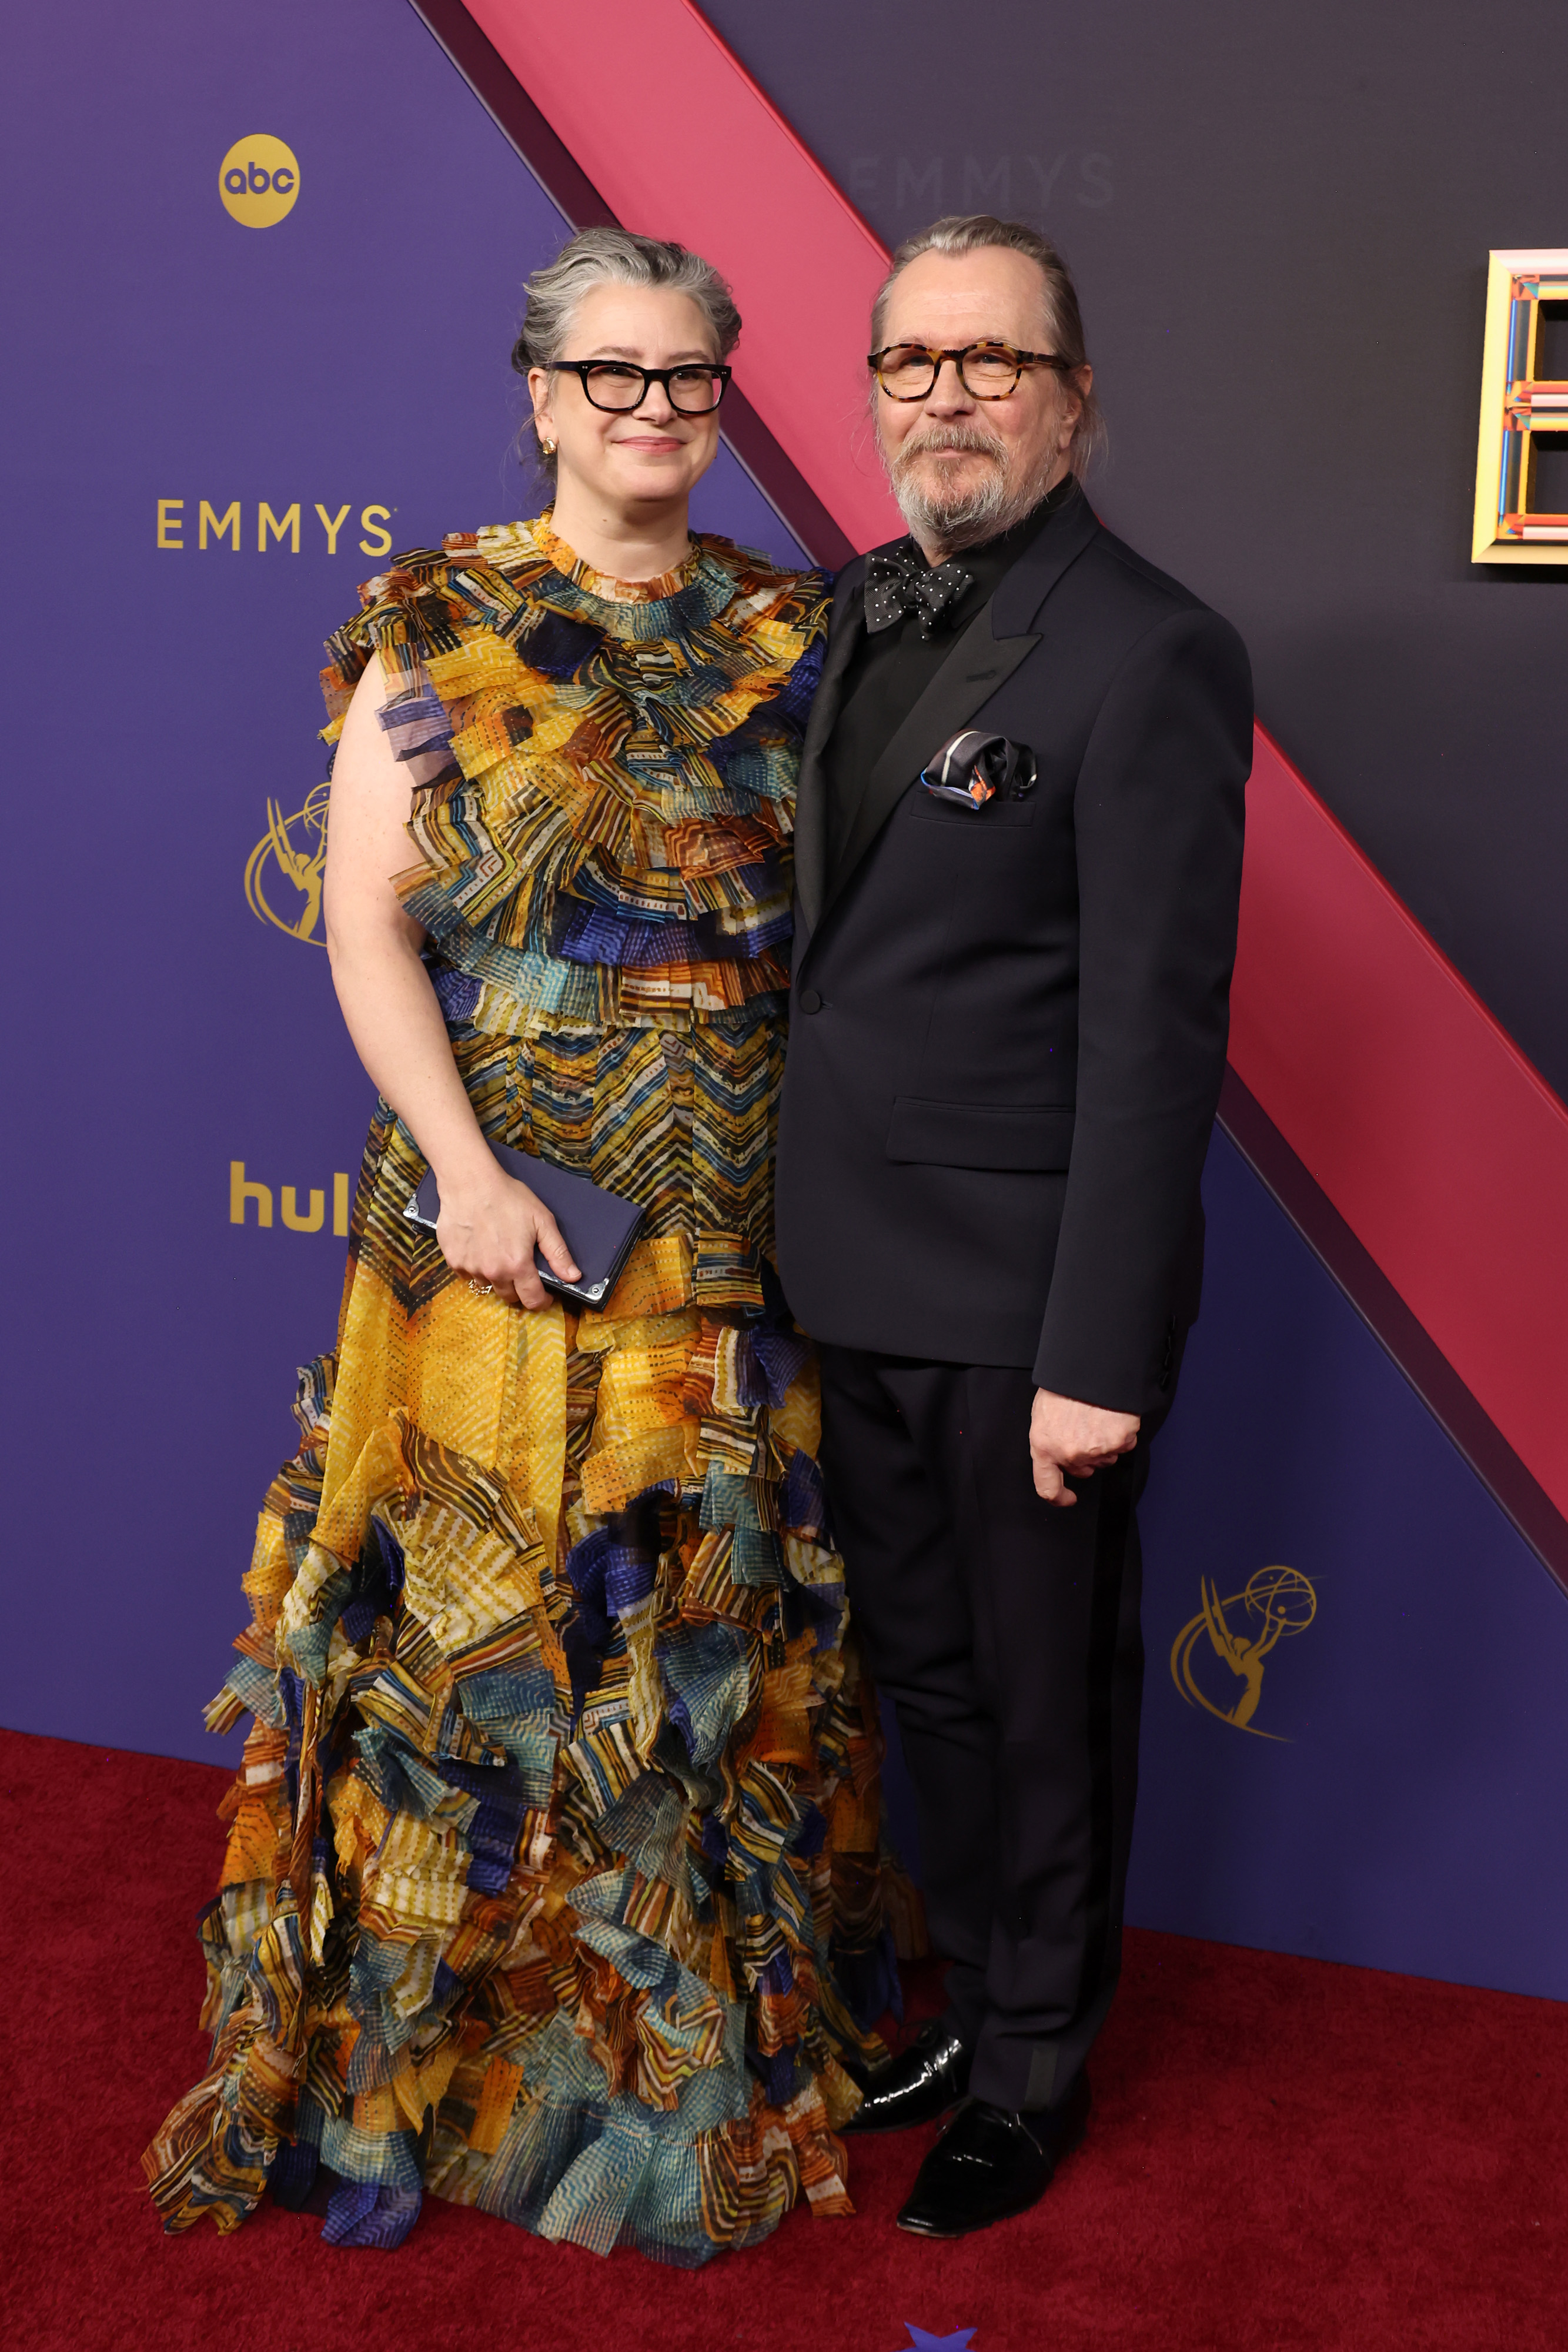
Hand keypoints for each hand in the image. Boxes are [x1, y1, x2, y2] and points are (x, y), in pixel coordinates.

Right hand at [435, 1167, 579, 1308]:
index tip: (544, 1296)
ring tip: (499, 1254)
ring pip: (488, 1285)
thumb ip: (558, 1253)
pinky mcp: (454, 1261)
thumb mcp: (542, 1221)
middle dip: (520, 1289)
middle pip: (509, 1297)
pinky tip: (481, 1249)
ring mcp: (471, 1267)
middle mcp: (493, 1272)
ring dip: (497, 1278)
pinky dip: (476, 1268)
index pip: (532, 1300)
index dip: (542, 1301)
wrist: (470, 1182)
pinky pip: (468, 1275)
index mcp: (517, 1264)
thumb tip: (573, 1277)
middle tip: (522, 1270)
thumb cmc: (507, 1197)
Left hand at [1029, 1388, 1140, 1507]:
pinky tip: (1111, 1417)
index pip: (1047, 1486)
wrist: (1090, 1366)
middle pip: (1082, 1470)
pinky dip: (1120, 1434)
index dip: (1058, 1497)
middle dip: (1084, 1457)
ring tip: (1096, 1418)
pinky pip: (1123, 1445)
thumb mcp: (1043, 1413)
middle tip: (1083, 1430)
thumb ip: (1048, 1440)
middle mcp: (1070, 1453)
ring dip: (1102, 1444)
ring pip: (1104, 1458)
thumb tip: (1056, 1453)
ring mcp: (1096, 1449)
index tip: (1067, 1498)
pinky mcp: (1120, 1440)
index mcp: (1044, 1446)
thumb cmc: (1064, 1384)